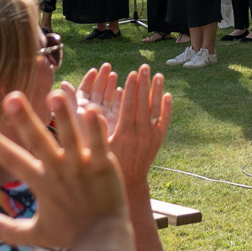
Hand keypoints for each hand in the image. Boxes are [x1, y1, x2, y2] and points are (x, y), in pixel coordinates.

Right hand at [0, 90, 130, 250]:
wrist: (104, 242)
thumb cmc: (70, 235)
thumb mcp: (36, 233)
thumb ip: (8, 229)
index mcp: (41, 183)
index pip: (12, 160)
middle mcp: (59, 171)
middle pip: (39, 141)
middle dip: (24, 119)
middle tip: (11, 96)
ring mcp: (82, 167)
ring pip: (71, 137)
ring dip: (64, 116)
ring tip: (56, 93)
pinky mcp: (105, 166)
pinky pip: (100, 144)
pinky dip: (97, 129)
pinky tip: (92, 109)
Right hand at [79, 62, 172, 186]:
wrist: (128, 184)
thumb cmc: (105, 165)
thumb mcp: (96, 147)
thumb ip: (92, 128)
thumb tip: (84, 108)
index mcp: (124, 133)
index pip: (129, 105)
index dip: (131, 88)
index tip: (132, 73)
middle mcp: (140, 134)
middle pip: (144, 103)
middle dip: (144, 84)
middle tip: (144, 66)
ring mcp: (151, 137)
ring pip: (156, 110)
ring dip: (158, 91)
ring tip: (159, 75)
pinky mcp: (158, 141)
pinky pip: (165, 121)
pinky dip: (167, 108)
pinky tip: (168, 96)